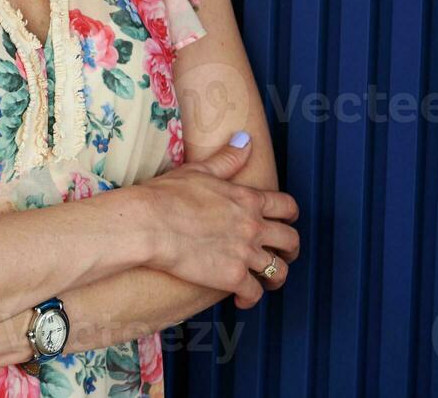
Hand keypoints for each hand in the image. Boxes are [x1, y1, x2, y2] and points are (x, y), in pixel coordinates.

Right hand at [136, 135, 300, 307]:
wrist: (147, 223)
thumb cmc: (166, 195)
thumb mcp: (197, 170)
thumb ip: (226, 159)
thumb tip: (245, 139)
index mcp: (247, 199)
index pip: (286, 206)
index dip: (289, 215)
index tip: (284, 221)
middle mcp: (252, 226)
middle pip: (290, 241)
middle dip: (289, 249)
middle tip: (281, 254)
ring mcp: (244, 253)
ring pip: (278, 270)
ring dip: (276, 277)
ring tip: (266, 281)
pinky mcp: (232, 277)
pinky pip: (254, 292)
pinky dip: (250, 298)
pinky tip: (240, 298)